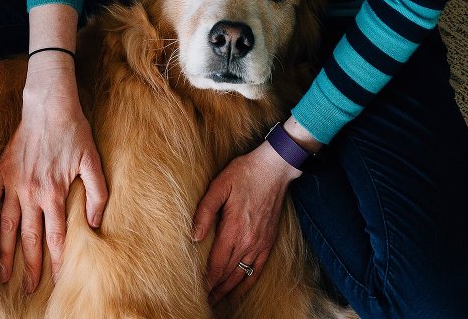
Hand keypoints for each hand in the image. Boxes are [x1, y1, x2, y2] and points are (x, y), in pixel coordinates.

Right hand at [0, 57, 107, 292]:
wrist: (49, 106)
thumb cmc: (75, 133)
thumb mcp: (93, 162)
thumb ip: (97, 194)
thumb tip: (96, 223)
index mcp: (54, 193)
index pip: (56, 236)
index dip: (57, 260)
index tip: (59, 278)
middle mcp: (31, 193)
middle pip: (30, 238)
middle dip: (30, 266)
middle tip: (28, 288)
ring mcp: (13, 185)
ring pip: (8, 227)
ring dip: (6, 253)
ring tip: (3, 275)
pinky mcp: (1, 174)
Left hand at [190, 139, 301, 303]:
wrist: (274, 168)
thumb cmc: (244, 173)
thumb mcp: (219, 186)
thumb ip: (205, 212)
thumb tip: (193, 236)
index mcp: (234, 229)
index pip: (217, 264)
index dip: (207, 280)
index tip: (197, 291)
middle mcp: (248, 241)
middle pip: (228, 273)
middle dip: (215, 288)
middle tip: (203, 299)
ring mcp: (260, 243)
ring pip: (242, 274)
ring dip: (228, 289)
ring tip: (216, 299)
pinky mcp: (269, 241)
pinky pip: (258, 268)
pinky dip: (248, 282)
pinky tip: (239, 290)